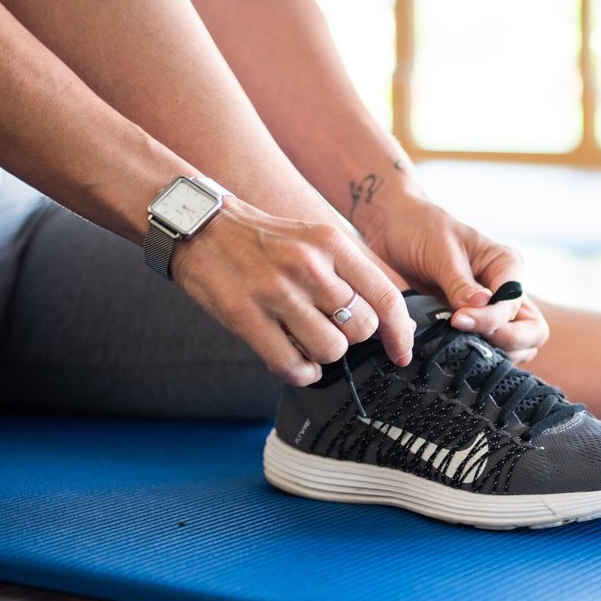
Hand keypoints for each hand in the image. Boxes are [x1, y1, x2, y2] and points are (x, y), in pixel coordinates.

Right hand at [170, 197, 413, 385]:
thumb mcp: (314, 239)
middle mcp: (308, 266)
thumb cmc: (264, 240)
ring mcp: (276, 293)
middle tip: (330, 329)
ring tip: (306, 340)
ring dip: (323, 355)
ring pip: (330, 350)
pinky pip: (292, 366)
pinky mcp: (246, 317)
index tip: (400, 352)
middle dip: (352, 338)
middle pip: (361, 329)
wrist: (200, 228)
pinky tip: (295, 361)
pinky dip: (301, 373)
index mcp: (331, 243)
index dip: (400, 333)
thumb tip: (391, 322)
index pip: (386, 297)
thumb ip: (350, 274)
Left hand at [363, 195, 548, 363]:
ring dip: (498, 353)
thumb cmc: (421, 231)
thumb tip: (483, 305)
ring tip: (462, 347)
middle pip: (533, 331)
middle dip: (509, 342)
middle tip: (472, 341)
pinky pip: (491, 347)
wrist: (397, 229)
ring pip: (518, 345)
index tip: (457, 319)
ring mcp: (494, 308)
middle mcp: (507, 289)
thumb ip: (461, 284)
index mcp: (507, 265)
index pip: (513, 304)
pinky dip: (481, 355)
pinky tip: (455, 352)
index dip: (490, 319)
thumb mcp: (441, 253)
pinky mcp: (475, 322)